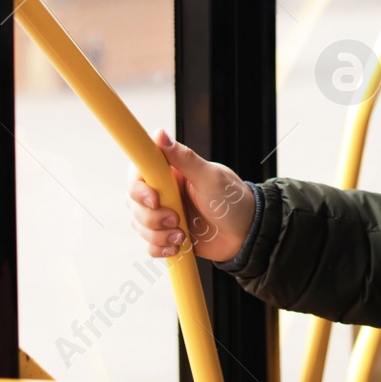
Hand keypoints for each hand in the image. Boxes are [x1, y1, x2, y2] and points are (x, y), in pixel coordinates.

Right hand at [125, 129, 256, 263]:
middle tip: (176, 219)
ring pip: (139, 225)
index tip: (154, 200)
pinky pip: (149, 244)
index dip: (138, 189)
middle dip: (151, 217)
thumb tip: (159, 133)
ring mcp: (164, 213)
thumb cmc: (233, 199)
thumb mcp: (210, 177)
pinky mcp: (167, 235)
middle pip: (134, 203)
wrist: (247, 233)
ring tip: (182, 235)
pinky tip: (177, 246)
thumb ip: (184, 157)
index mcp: (171, 172)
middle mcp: (163, 191)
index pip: (137, 174)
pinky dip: (159, 248)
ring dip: (157, 235)